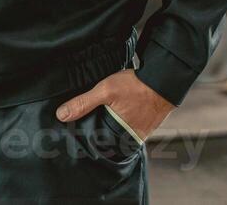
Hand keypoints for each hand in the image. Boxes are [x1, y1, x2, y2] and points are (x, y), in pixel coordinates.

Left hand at [54, 69, 174, 139]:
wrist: (164, 80)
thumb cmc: (137, 86)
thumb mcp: (106, 90)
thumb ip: (84, 103)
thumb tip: (61, 115)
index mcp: (118, 136)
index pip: (96, 146)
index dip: (85, 140)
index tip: (73, 135)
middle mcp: (130, 140)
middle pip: (107, 141)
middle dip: (97, 135)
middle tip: (85, 125)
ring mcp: (139, 134)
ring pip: (118, 135)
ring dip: (110, 130)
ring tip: (101, 119)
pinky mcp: (145, 127)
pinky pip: (129, 129)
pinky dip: (122, 124)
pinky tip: (117, 114)